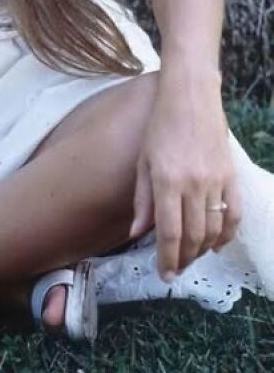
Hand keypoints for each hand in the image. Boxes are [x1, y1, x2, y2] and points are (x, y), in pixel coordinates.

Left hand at [128, 72, 241, 280]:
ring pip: (214, 230)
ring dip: (203, 250)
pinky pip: (234, 214)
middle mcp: (193, 184)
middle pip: (193, 236)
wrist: (191, 97)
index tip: (164, 275)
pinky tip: (216, 244)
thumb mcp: (143, 160)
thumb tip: (138, 234)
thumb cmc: (160, 126)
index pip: (169, 233)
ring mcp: (215, 181)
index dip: (167, 259)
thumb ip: (142, 199)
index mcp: (166, 181)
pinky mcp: (231, 176)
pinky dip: (227, 234)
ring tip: (191, 257)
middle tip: (176, 269)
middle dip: (184, 259)